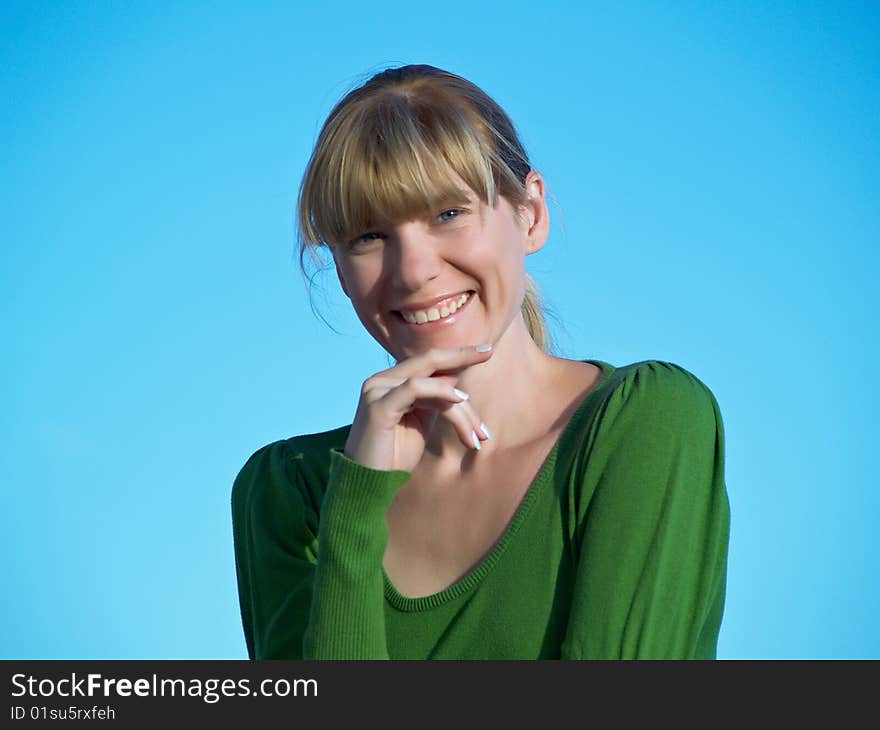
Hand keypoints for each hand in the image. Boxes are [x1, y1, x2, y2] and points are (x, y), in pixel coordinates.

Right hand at [343, 345, 493, 471]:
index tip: (486, 351)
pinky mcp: (378, 405)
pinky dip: (440, 392)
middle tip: (489, 351)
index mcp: (391, 382)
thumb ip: (436, 401)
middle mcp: (382, 380)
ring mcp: (377, 390)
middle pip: (429, 360)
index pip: (428, 363)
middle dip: (461, 355)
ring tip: (478, 434)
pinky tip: (460, 401)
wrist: (368, 484)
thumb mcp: (422, 423)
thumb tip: (457, 382)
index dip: (456, 356)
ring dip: (462, 407)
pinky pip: (415, 388)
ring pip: (430, 381)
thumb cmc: (394, 456)